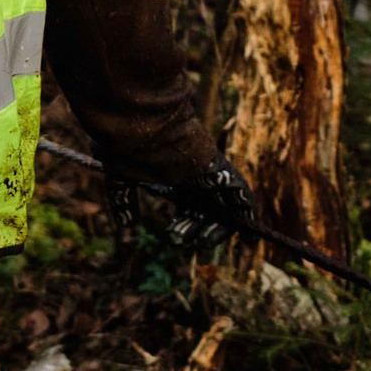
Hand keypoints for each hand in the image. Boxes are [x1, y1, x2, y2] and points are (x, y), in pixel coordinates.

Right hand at [107, 153, 254, 251]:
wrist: (145, 128)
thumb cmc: (131, 149)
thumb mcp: (122, 178)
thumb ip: (123, 201)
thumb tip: (126, 225)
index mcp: (175, 175)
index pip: (187, 204)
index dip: (184, 222)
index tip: (173, 234)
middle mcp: (195, 175)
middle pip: (206, 209)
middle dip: (196, 228)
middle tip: (184, 240)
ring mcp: (210, 173)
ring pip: (223, 207)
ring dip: (218, 228)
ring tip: (204, 242)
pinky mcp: (223, 172)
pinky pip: (242, 196)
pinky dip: (247, 215)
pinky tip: (248, 236)